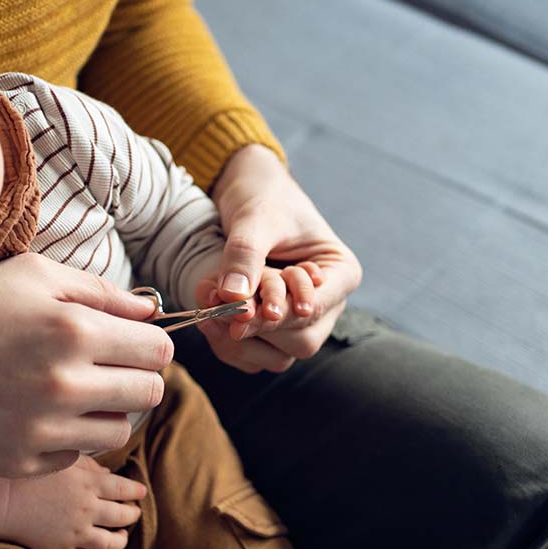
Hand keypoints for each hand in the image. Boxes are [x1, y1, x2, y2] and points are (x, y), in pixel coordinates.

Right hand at [0, 253, 172, 477]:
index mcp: (74, 331)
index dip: (151, 344)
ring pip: (118, 431)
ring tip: (76, 391)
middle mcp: (63, 385)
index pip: (158, 351)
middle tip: (110, 368)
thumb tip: (153, 312)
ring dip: (107, 411)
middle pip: (150, 394)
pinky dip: (68, 438)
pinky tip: (41, 414)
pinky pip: (76, 457)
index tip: (133, 344)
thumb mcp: (35, 275)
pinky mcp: (21, 461)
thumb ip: (103, 292)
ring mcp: (41, 430)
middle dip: (138, 377)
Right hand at [0, 454, 146, 548]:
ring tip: (120, 535)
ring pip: (113, 544)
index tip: (139, 491)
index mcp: (89, 483)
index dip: (136, 491)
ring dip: (121, 539)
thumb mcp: (62, 460)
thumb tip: (109, 474)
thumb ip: (89, 466)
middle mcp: (87, 509)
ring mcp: (75, 533)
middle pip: (124, 516)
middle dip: (132, 514)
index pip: (126, 489)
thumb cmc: (28, 474)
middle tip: (131, 512)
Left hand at [205, 144, 361, 372]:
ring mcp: (298, 320)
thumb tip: (234, 298)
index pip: (316, 310)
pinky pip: (253, 352)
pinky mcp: (270, 329)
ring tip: (208, 309)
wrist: (244, 193)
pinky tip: (207, 316)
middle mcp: (325, 304)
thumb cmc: (262, 197)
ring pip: (276, 355)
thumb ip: (246, 255)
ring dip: (240, 339)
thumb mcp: (255, 219)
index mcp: (340, 273)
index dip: (281, 316)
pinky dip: (228, 340)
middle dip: (258, 328)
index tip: (246, 314)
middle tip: (218, 310)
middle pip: (301, 342)